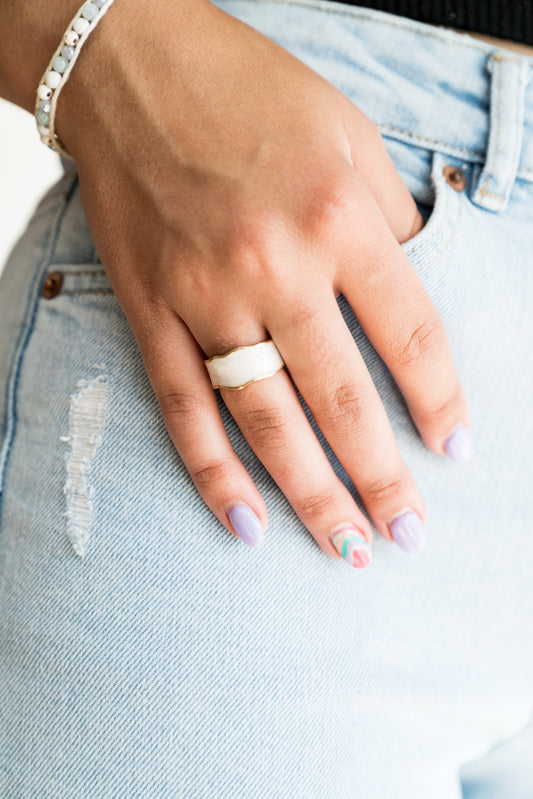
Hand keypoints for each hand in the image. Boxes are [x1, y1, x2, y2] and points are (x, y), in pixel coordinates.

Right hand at [58, 0, 468, 564]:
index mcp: (337, 217)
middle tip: (408, 534)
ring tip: (346, 549)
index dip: (440, 403)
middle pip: (342, 397)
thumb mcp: (349, 138)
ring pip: (266, 419)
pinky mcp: (150, 312)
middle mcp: (273, 266)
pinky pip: (184, 409)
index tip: (455, 452)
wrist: (132, 69)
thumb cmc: (250, 93)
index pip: (409, 336)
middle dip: (382, 476)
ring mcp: (204, 296)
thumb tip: (417, 296)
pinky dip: (213, 472)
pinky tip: (246, 523)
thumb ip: (390, 225)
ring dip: (311, 493)